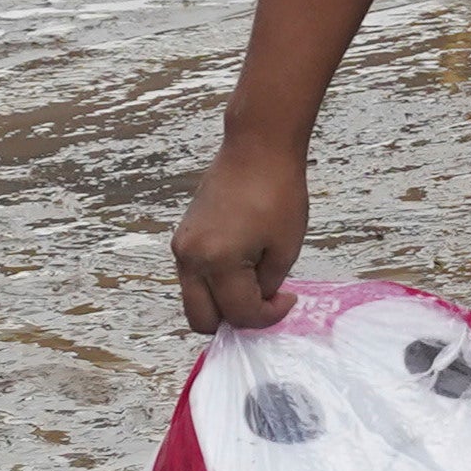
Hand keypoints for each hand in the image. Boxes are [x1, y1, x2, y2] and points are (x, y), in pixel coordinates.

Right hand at [173, 134, 309, 334]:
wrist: (255, 149)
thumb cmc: (278, 193)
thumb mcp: (285, 247)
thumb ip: (268, 285)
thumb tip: (258, 302)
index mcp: (216, 262)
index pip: (238, 314)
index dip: (268, 316)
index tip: (289, 299)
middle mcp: (190, 259)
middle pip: (202, 320)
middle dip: (236, 321)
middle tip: (265, 304)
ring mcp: (181, 248)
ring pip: (194, 301)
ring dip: (223, 304)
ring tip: (256, 285)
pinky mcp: (182, 238)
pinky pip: (194, 278)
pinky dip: (214, 286)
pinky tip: (243, 270)